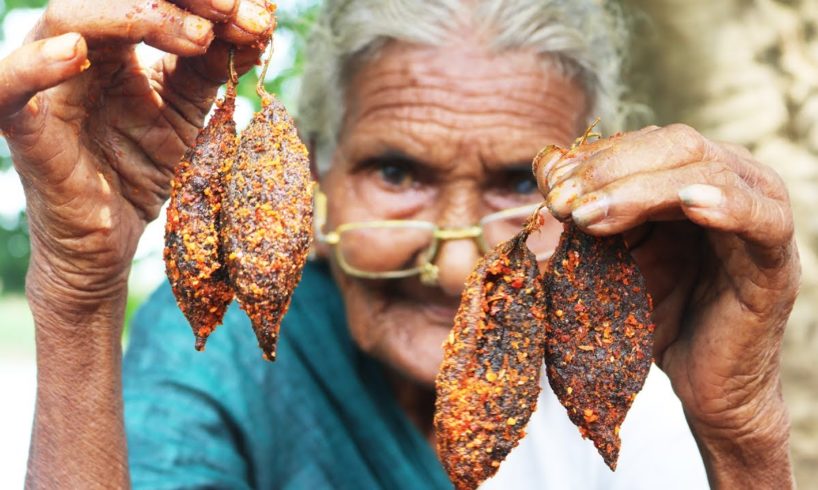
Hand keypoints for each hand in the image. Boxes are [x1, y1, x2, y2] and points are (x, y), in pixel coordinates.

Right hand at [2, 0, 273, 306]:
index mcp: (116, 45)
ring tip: (197, 36)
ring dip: (135, 16)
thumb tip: (258, 26)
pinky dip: (34, 67)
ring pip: (68, 19)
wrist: (111, 242)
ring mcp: (51, 87)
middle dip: (182, 0)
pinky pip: (10, 90)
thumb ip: (212, 70)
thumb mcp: (189, 114)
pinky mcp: (29, 130)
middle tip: (233, 13)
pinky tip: (73, 53)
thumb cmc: (144, 171)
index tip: (259, 15)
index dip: (204, 0)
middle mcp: (79, 54)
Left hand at [535, 124, 797, 484]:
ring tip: (589, 215)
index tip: (547, 181)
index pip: (643, 143)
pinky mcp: (775, 258)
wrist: (707, 388)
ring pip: (707, 170)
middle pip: (673, 145)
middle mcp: (728, 183)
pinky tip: (690, 206)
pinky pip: (760, 218)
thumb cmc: (656, 320)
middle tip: (561, 201)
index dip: (593, 157)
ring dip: (640, 188)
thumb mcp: (608, 262)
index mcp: (688, 178)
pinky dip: (726, 205)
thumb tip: (543, 171)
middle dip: (608, 170)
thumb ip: (583, 220)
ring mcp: (758, 215)